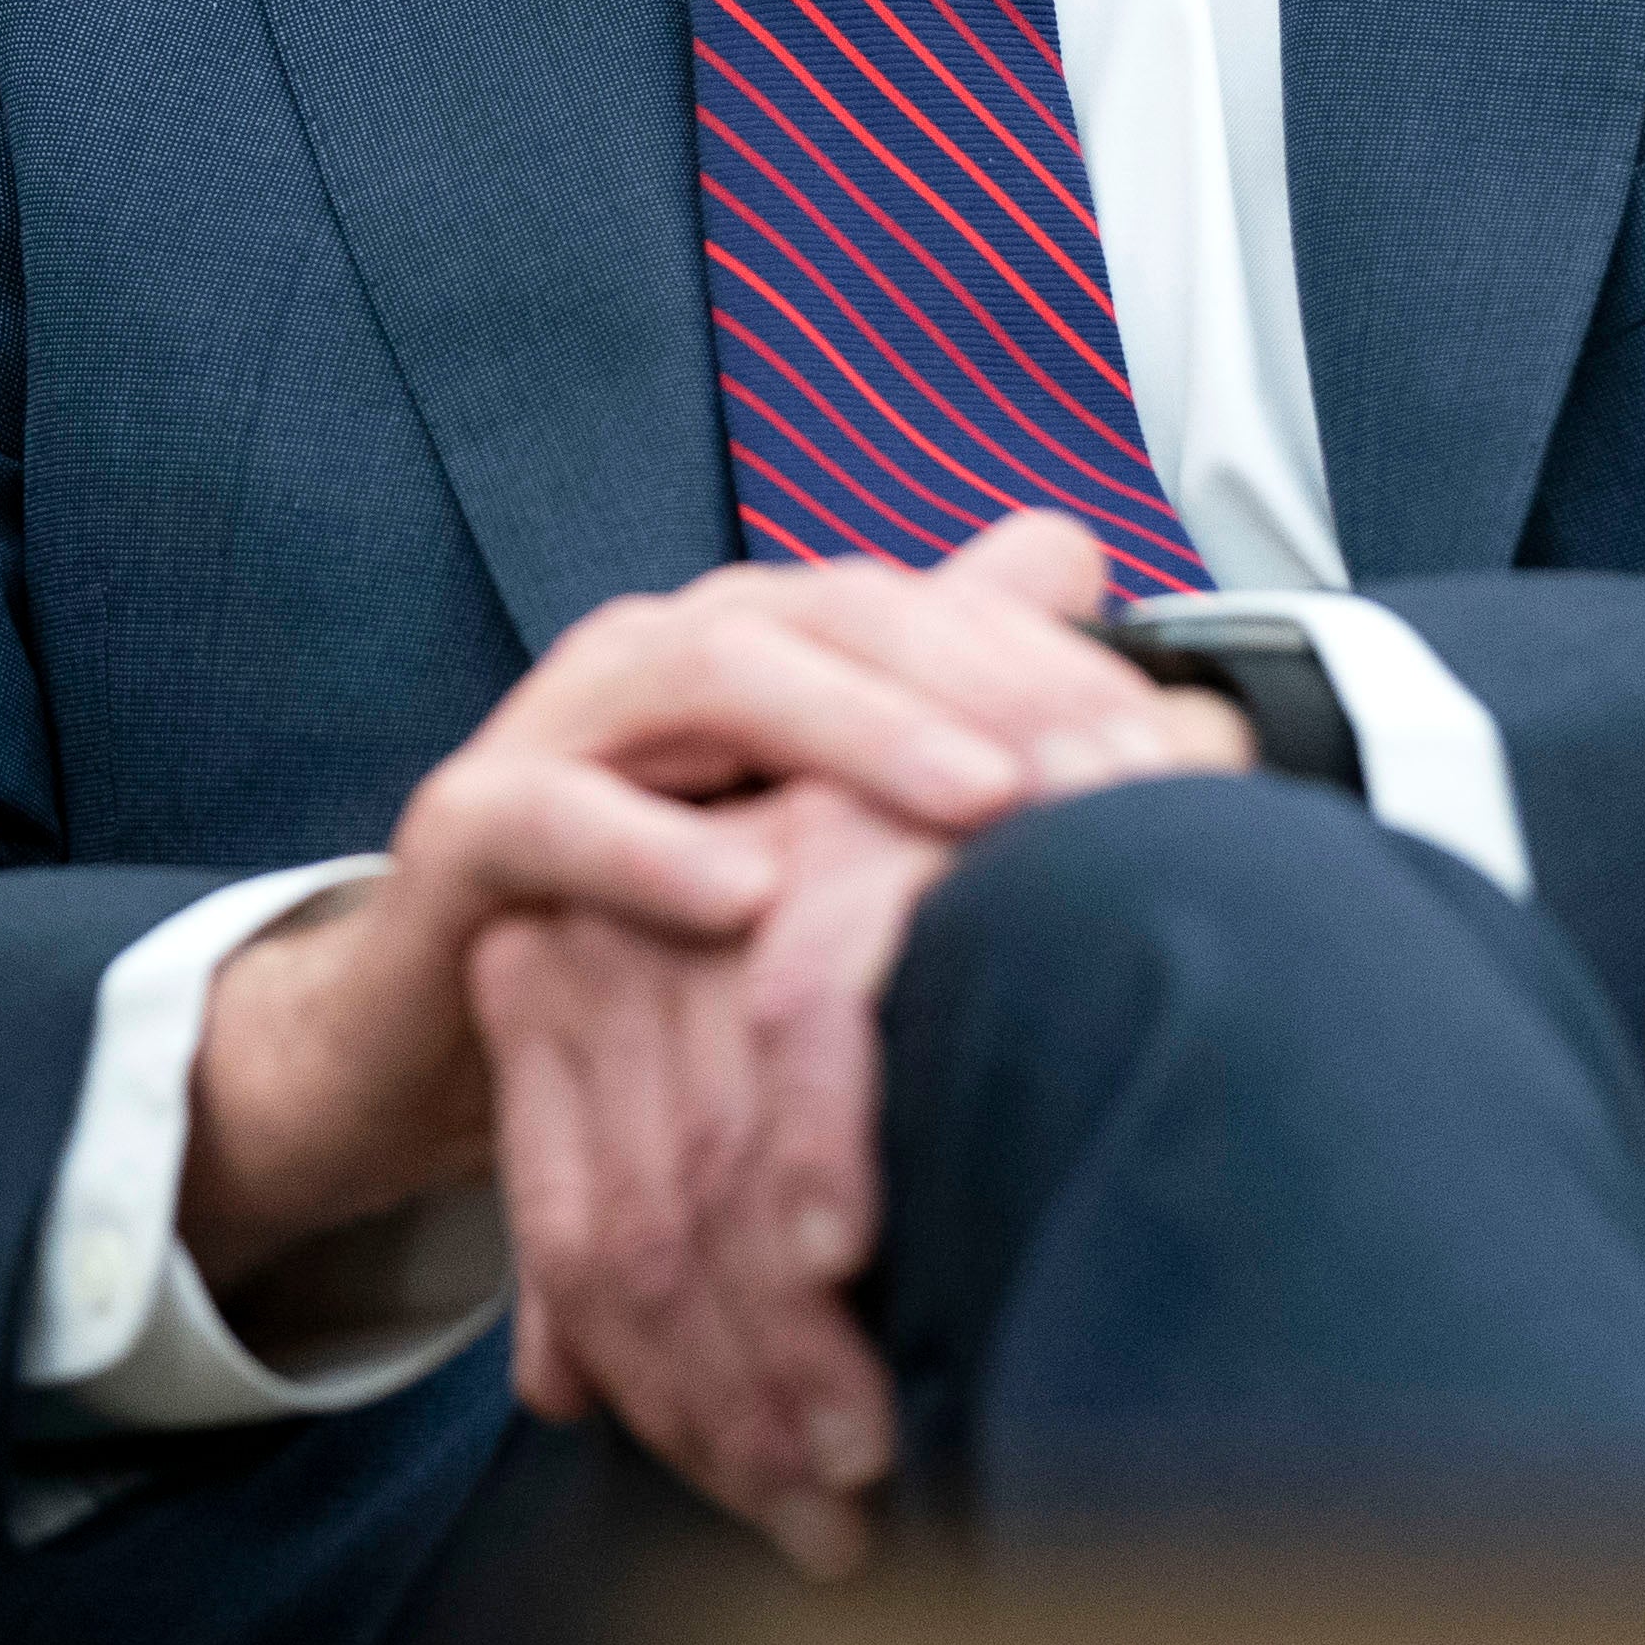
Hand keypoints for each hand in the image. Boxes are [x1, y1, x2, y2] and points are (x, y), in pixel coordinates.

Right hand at [178, 515, 1174, 1280]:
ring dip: (853, 731)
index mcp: (779, 647)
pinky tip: (743, 892)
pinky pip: (547, 814)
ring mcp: (562, 726)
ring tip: (977, 800)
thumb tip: (1126, 640)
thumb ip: (961, 740)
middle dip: (996, 688)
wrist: (447, 1032)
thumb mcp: (834, 853)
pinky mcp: (466, 831)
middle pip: (849, 617)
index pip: (942, 612)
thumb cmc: (667, 932)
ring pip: (714, 673)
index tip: (1196, 761)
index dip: (1068, 674)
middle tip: (1119, 780)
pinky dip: (641, 845)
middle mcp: (676, 653)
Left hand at [480, 708, 1252, 1577]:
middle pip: (638, 1212)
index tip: (748, 1494)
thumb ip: (658, 1229)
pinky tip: (841, 1255)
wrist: (1091, 837)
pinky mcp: (841, 836)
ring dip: (784, 1330)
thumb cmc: (940, 1011)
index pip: (580, 1229)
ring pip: (708, 1149)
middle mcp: (627, 928)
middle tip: (816, 1515)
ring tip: (854, 1450)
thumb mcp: (764, 1131)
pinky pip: (797, 1021)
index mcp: (572, 989)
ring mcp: (732, 874)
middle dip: (730, 1392)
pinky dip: (814, 1152)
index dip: (655, 1388)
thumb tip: (552, 1389)